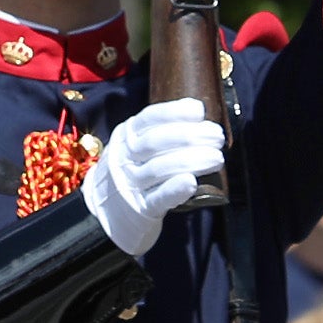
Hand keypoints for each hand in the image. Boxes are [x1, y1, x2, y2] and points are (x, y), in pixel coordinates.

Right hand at [87, 105, 230, 256]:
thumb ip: (160, 133)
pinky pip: (157, 198)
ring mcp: (130, 183)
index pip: (148, 119)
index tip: (199, 111)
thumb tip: (200, 117)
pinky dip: (175, 189)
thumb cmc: (133, 171)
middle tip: (217, 136)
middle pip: (155, 142)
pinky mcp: (139, 209)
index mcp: (126, 136)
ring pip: (159, 169)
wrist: (106, 210)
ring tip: (217, 158)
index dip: (174, 113)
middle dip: (189, 136)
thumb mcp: (136, 146)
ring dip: (191, 161)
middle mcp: (125, 157)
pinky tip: (192, 183)